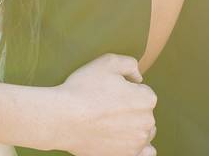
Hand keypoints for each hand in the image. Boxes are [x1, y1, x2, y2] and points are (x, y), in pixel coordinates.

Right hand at [26, 54, 156, 155]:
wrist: (62, 119)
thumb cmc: (83, 89)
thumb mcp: (108, 62)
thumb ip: (130, 64)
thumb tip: (138, 78)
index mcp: (147, 99)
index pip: (142, 91)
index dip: (126, 89)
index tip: (110, 91)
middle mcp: (147, 122)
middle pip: (143, 112)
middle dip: (131, 108)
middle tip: (107, 106)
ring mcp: (136, 142)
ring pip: (141, 131)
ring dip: (133, 127)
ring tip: (110, 123)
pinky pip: (144, 153)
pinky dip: (140, 149)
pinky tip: (128, 142)